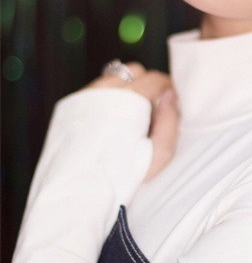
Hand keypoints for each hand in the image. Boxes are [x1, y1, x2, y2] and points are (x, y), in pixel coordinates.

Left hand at [87, 63, 178, 179]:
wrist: (78, 190)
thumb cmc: (123, 176)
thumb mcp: (159, 155)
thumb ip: (170, 123)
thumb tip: (171, 95)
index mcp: (128, 100)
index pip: (155, 79)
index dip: (167, 87)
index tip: (170, 100)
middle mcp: (105, 91)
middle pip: (134, 71)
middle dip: (146, 84)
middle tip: (150, 107)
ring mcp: (85, 95)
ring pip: (113, 77)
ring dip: (125, 88)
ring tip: (128, 114)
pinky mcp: (70, 104)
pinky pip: (94, 90)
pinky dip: (106, 97)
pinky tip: (108, 120)